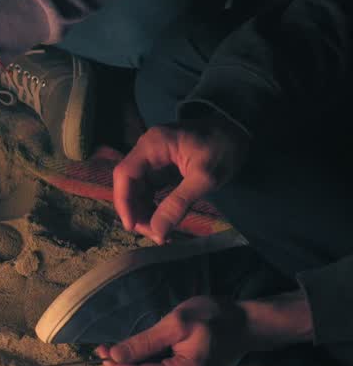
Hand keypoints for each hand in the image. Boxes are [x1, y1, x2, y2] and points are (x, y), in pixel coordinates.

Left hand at [98, 291, 313, 365]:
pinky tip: (140, 350)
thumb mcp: (176, 323)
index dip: (114, 365)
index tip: (99, 349)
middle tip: (105, 346)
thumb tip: (115, 357)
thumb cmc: (215, 318)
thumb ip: (144, 342)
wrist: (247, 325)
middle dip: (120, 365)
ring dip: (130, 365)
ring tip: (119, 346)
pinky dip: (144, 365)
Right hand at [113, 116, 247, 244]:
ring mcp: (154, 159)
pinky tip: (162, 221)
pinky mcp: (162, 168)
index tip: (132, 226)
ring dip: (144, 211)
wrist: (241, 131)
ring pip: (137, 189)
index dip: (124, 202)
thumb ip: (178, 204)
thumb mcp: (205, 177)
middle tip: (153, 234)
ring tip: (160, 232)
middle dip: (136, 211)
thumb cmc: (225, 148)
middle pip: (129, 184)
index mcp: (153, 145)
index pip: (125, 174)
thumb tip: (157, 232)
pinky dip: (153, 206)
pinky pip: (150, 189)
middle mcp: (147, 150)